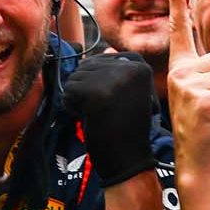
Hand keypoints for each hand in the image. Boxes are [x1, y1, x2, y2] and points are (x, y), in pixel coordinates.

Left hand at [65, 53, 156, 186]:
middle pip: (87, 66)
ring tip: (99, 115)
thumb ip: (117, 70)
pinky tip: (90, 119)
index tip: (116, 102)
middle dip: (87, 89)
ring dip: (79, 99)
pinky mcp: (96, 92)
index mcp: (140, 65)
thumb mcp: (129, 93)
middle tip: (105, 111)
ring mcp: (112, 78)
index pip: (103, 58)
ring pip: (75, 78)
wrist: (128, 159)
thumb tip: (105, 49)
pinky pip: (68, 92)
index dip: (100, 80)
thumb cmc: (126, 128)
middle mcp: (129, 67)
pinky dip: (72, 108)